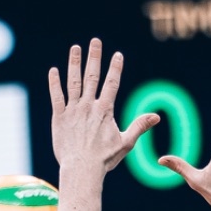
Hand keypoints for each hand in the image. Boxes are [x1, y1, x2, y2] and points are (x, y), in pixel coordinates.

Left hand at [48, 39, 158, 175]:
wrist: (81, 169)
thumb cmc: (104, 159)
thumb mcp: (126, 143)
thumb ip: (139, 126)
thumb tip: (157, 116)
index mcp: (105, 110)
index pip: (112, 83)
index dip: (115, 68)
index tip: (117, 54)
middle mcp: (88, 106)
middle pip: (92, 76)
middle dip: (94, 57)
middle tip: (95, 41)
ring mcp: (73, 111)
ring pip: (73, 82)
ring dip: (74, 63)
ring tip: (75, 48)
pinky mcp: (59, 118)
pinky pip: (56, 97)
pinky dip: (54, 83)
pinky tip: (53, 70)